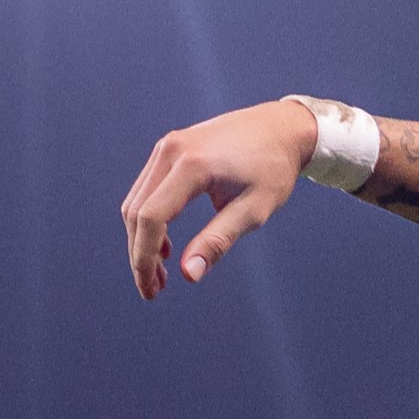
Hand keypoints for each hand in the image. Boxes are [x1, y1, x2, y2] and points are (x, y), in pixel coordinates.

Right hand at [120, 99, 318, 297]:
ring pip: (137, 201)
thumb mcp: (253, 211)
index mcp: (192, 165)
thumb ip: (218, 241)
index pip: (151, 219)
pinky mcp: (170, 147)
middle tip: (154, 289)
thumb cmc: (273, 170)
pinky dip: (149, 218)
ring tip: (162, 272)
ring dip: (142, 239)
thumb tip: (189, 274)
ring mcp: (167, 146)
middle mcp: (172, 151)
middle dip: (140, 255)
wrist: (282, 128)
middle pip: (137, 212)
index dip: (144, 259)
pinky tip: (168, 245)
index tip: (151, 290)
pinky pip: (147, 189)